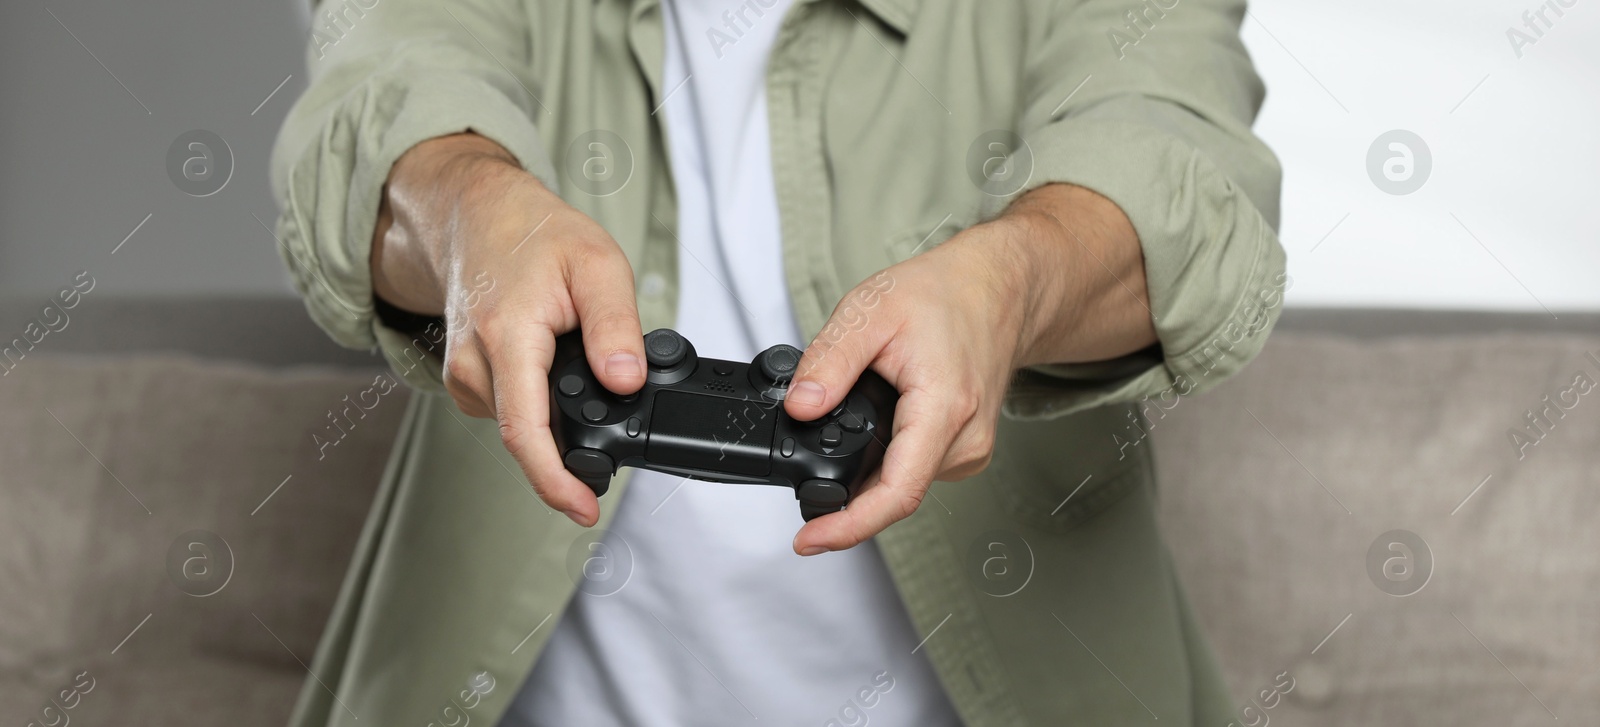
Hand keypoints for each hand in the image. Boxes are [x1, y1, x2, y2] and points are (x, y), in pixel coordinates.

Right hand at [373, 132, 642, 525]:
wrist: (474, 214)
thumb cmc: (532, 234)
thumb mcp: (597, 264)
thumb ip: (616, 326)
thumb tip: (627, 381)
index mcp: (506, 337)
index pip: (525, 431)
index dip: (556, 481)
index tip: (583, 510)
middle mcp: (474, 365)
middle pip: (531, 434)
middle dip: (577, 434)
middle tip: (610, 383)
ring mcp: (465, 376)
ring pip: (524, 423)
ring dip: (560, 409)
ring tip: (576, 350)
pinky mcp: (468, 380)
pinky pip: (514, 409)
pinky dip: (542, 398)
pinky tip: (552, 359)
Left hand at [783, 184, 1155, 554]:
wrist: (999, 289)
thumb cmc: (945, 295)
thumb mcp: (871, 311)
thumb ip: (829, 361)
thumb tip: (799, 408)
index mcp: (944, 408)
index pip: (898, 492)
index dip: (849, 526)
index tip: (809, 540)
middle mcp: (965, 440)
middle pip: (893, 492)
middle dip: (843, 489)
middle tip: (802, 467)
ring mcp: (969, 449)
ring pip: (902, 481)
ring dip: (865, 467)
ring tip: (852, 414)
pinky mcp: (965, 449)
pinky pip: (914, 469)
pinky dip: (885, 457)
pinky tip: (879, 420)